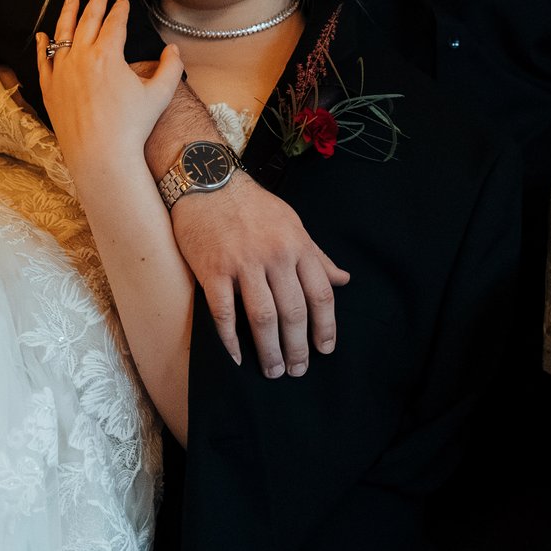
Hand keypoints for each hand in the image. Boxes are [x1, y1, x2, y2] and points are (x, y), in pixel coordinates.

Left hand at [35, 0, 183, 184]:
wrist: (100, 155)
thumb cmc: (132, 126)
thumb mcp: (159, 95)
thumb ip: (170, 67)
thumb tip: (174, 48)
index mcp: (107, 54)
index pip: (114, 23)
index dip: (120, 9)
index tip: (122, 0)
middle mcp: (81, 57)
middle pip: (87, 20)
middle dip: (95, 1)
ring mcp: (62, 71)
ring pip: (63, 34)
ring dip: (68, 13)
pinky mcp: (50, 88)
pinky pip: (43, 60)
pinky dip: (43, 45)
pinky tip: (43, 35)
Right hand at [170, 173, 350, 376]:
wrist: (207, 179)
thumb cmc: (251, 204)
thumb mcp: (292, 223)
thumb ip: (316, 255)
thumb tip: (343, 279)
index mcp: (296, 246)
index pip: (320, 295)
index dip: (325, 327)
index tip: (324, 350)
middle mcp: (274, 256)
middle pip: (293, 312)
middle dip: (298, 347)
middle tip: (297, 370)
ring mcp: (242, 263)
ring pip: (262, 317)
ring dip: (269, 350)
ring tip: (273, 371)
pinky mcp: (212, 270)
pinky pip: (224, 312)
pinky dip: (230, 339)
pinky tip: (237, 357)